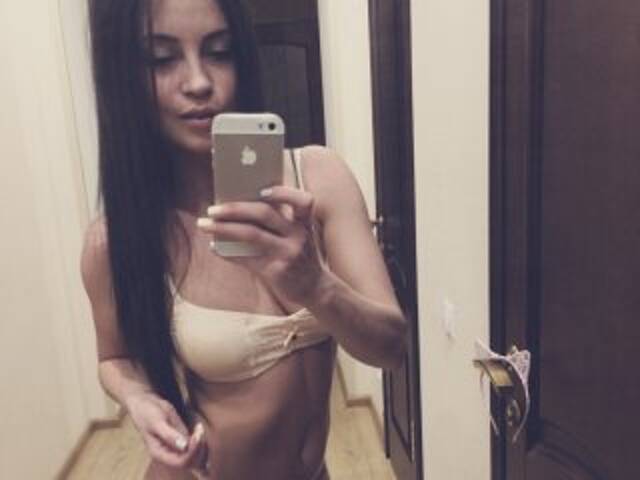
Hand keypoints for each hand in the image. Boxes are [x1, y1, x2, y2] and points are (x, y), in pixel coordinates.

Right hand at [125, 391, 207, 471]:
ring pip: (195, 458)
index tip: (197, 434)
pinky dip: (201, 443)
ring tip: (199, 428)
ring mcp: (175, 450)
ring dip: (202, 446)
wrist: (145, 403)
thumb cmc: (148, 412)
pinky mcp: (181, 442)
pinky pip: (195, 450)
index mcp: (159, 453)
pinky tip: (199, 429)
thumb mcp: (157, 421)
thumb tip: (184, 446)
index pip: (181, 462)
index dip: (192, 451)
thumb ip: (169, 434)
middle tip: (200, 429)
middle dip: (199, 448)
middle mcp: (168, 455)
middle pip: (191, 463)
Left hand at [197, 186, 330, 306]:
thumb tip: (240, 206)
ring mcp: (288, 254)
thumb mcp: (299, 235)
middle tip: (212, 209)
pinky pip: (246, 258)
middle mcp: (299, 236)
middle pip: (264, 214)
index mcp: (305, 223)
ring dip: (223, 228)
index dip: (282, 193)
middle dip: (234, 209)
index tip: (260, 190)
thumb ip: (280, 221)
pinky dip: (227, 252)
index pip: (302, 201)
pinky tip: (214, 247)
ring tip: (204, 225)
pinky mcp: (276, 271)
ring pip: (251, 235)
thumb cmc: (301, 256)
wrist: (315, 289)